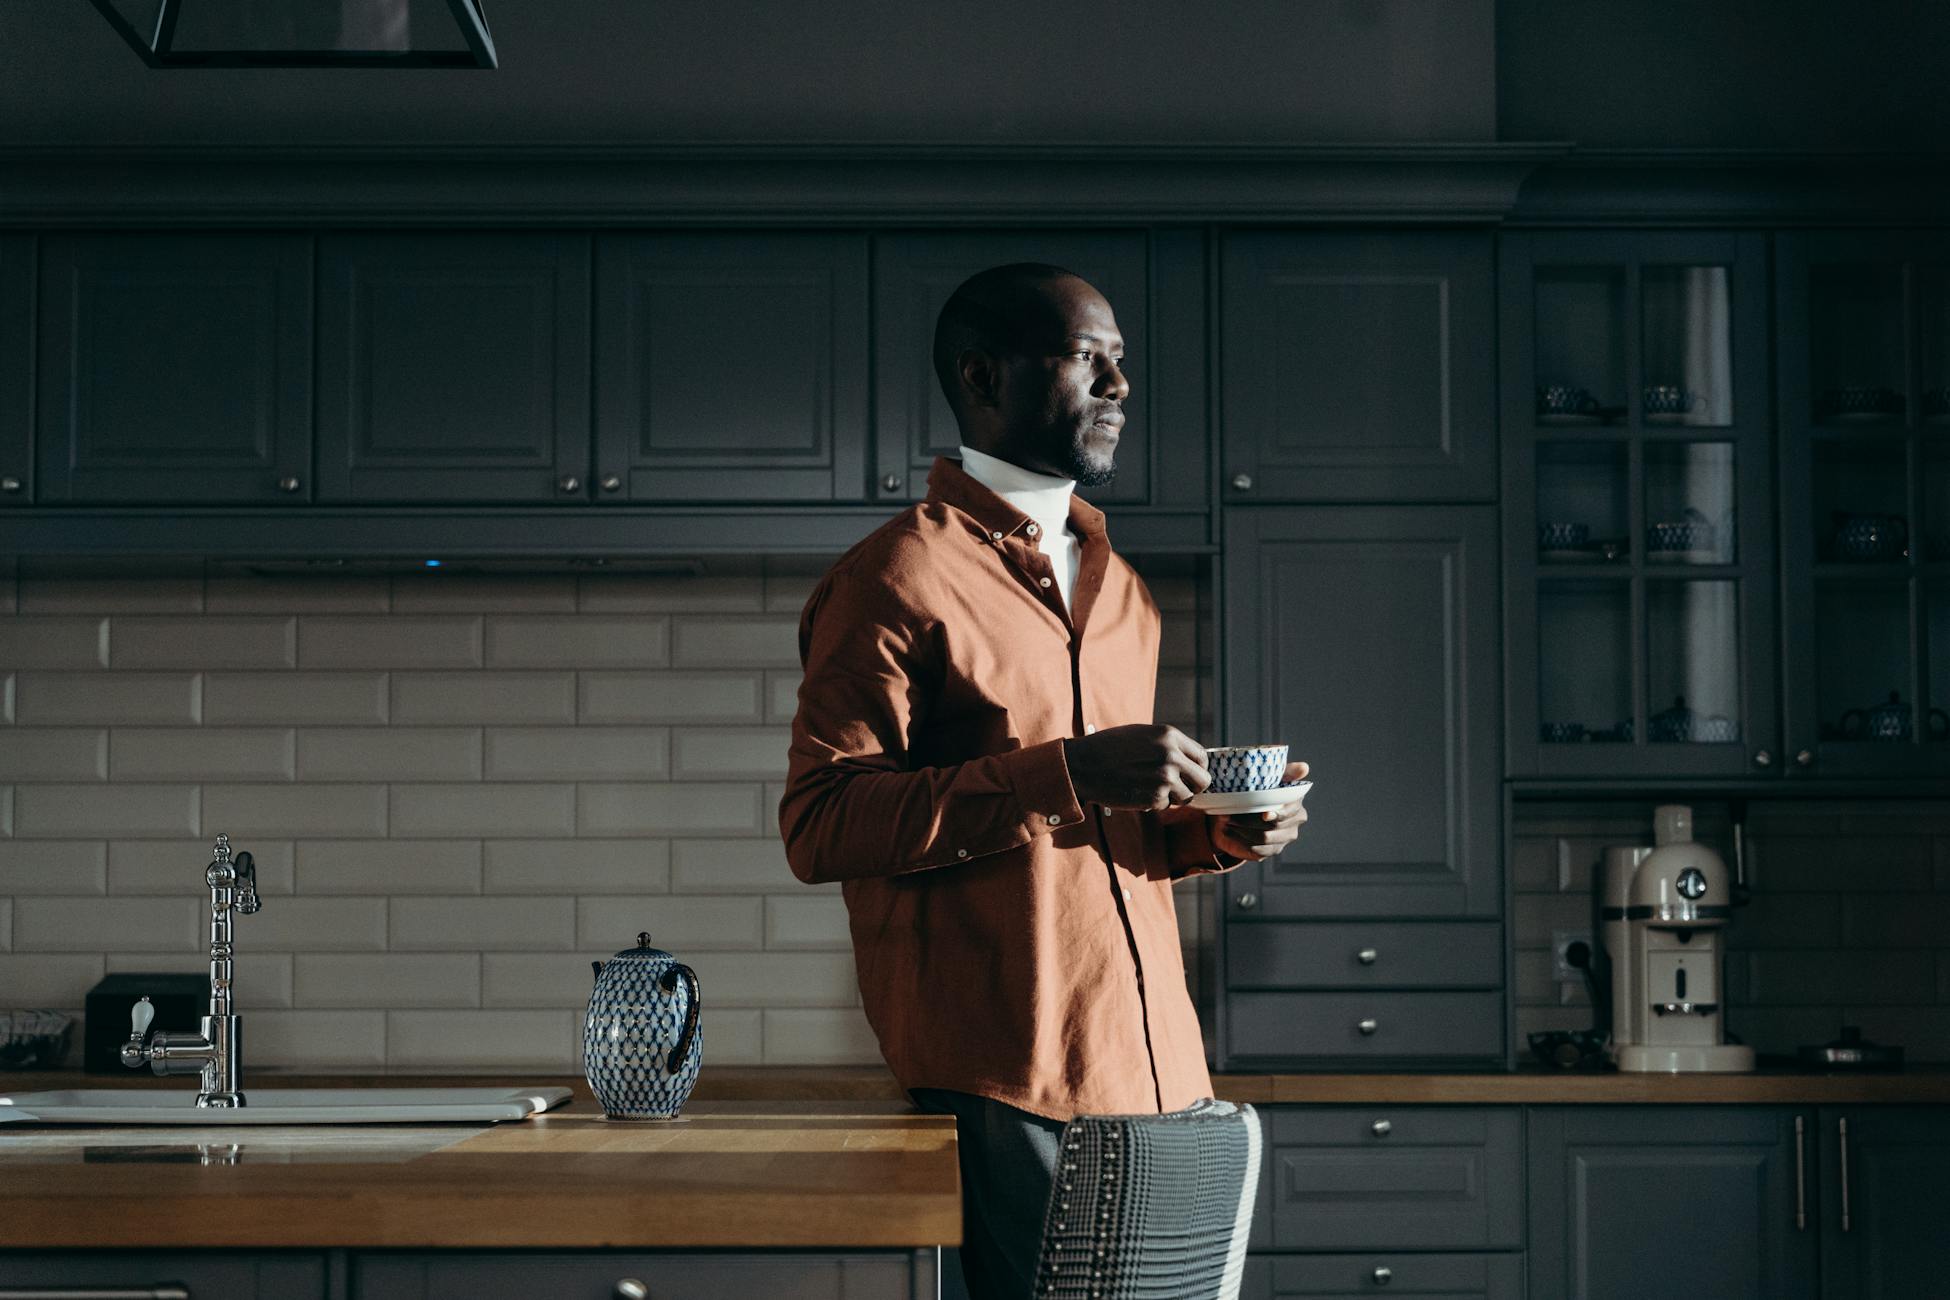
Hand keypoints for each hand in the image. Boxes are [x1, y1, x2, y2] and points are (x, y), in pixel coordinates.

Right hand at [1062, 724, 1209, 811]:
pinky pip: (1165, 806)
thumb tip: (1191, 762)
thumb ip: (1168, 745)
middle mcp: (1171, 756)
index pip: (1202, 757)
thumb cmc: (1110, 747)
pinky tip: (1137, 792)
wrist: (1083, 764)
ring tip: (1151, 788)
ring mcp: (1164, 778)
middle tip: (1177, 787)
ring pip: (1186, 797)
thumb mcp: (1143, 734)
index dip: (1196, 768)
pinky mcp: (1154, 798)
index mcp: (1170, 735)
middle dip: (1192, 786)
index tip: (1188, 774)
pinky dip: (1154, 803)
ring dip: (1172, 797)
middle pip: (1203, 780)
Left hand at [1209, 761, 1310, 860]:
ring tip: (1226, 821)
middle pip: (1274, 826)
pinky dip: (1240, 840)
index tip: (1264, 814)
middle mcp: (1294, 824)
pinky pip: (1257, 850)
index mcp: (1296, 805)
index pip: (1290, 812)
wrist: (1239, 814)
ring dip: (1242, 829)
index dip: (1278, 814)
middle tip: (1229, 814)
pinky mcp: (1271, 851)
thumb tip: (1304, 767)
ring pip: (1264, 838)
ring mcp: (1283, 839)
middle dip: (1250, 820)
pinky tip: (1229, 831)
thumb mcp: (1270, 778)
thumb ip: (1287, 772)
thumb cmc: (1256, 792)